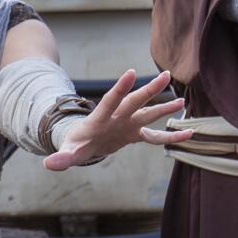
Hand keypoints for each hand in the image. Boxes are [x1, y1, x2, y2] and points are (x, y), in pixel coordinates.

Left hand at [44, 67, 193, 170]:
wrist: (83, 143)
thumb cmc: (74, 146)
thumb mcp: (67, 153)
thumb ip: (61, 158)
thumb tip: (48, 164)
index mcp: (100, 119)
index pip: (110, 101)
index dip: (120, 88)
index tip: (131, 72)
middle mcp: (117, 117)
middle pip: (135, 101)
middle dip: (149, 89)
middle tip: (165, 75)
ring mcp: (128, 123)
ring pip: (148, 113)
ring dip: (164, 108)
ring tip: (182, 100)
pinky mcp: (135, 133)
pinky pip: (156, 136)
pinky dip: (170, 136)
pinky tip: (188, 134)